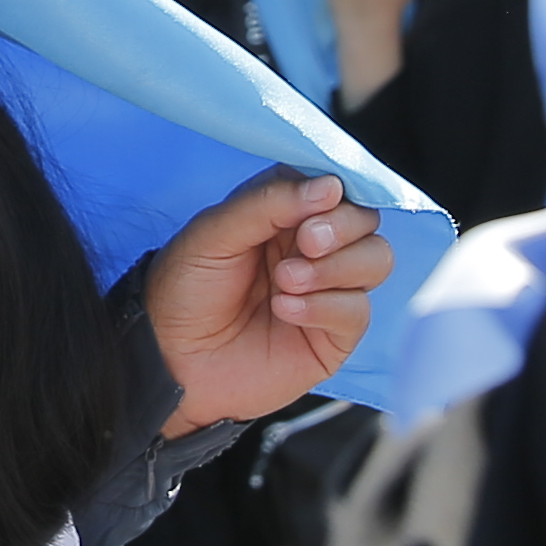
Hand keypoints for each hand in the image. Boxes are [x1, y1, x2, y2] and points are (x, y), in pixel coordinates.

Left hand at [141, 169, 396, 435]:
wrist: (169, 359)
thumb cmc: (185, 290)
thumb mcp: (214, 233)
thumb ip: (268, 202)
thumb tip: (332, 186)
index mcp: (284, 213)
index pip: (334, 186)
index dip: (332, 191)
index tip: (317, 200)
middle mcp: (312, 247)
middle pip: (366, 220)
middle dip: (342, 228)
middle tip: (306, 242)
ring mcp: (327, 290)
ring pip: (376, 260)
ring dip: (336, 267)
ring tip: (285, 280)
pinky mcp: (332, 335)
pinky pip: (358, 310)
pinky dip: (325, 306)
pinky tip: (285, 310)